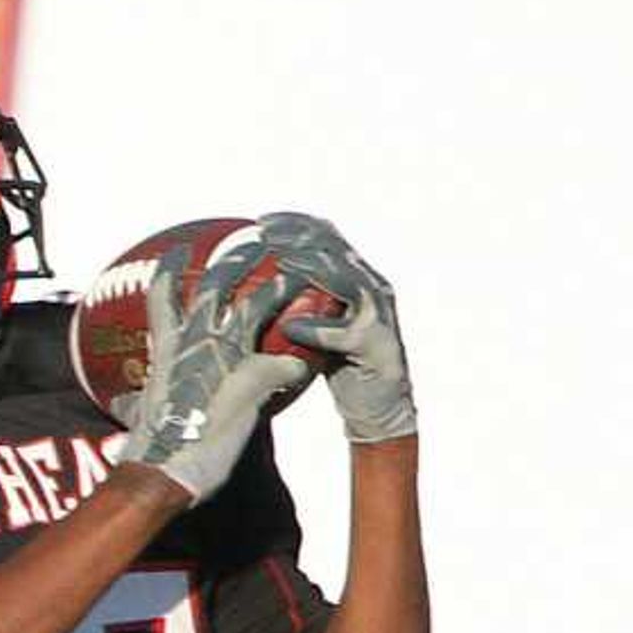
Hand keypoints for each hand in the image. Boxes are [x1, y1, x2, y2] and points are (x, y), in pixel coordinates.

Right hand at [120, 244, 315, 504]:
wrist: (162, 470)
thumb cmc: (147, 451)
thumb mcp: (137, 414)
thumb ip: (135, 399)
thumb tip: (120, 401)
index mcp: (167, 348)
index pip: (164, 295)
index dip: (170, 270)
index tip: (179, 251)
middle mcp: (196, 340)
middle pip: (218, 282)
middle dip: (237, 257)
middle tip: (257, 241)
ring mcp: (226, 355)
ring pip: (261, 303)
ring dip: (284, 287)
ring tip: (303, 275)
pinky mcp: (253, 380)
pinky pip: (287, 363)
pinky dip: (298, 365)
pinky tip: (309, 369)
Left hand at [255, 212, 415, 445]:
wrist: (377, 409)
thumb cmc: (340, 368)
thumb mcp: (315, 328)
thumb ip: (297, 306)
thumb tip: (254, 293)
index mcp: (355, 279)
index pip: (326, 237)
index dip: (295, 224)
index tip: (261, 222)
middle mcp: (371, 287)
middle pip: (335, 248)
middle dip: (299, 235)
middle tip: (265, 233)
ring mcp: (378, 313)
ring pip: (345, 279)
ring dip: (311, 268)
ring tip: (280, 264)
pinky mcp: (378, 345)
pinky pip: (346, 333)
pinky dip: (318, 330)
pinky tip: (291, 328)